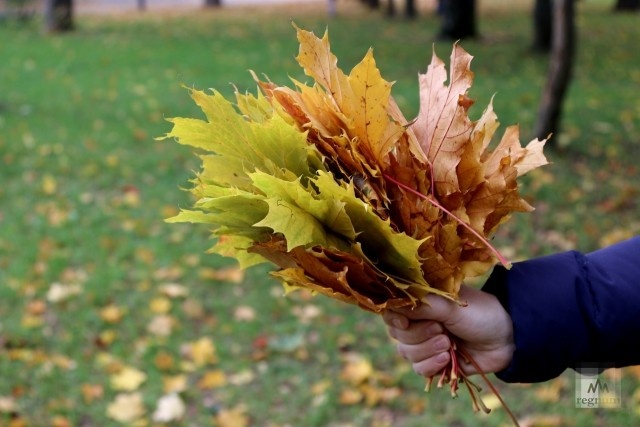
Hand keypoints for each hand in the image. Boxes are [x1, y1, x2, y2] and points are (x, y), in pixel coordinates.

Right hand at [383, 285, 514, 377]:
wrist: (506, 338)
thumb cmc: (480, 313)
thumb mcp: (450, 305)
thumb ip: (422, 305)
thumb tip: (393, 305)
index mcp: (420, 302)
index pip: (392, 311)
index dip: (394, 319)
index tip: (405, 323)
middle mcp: (419, 321)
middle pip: (397, 334)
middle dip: (419, 335)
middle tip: (441, 329)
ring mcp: (425, 342)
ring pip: (406, 352)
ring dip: (427, 350)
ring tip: (448, 344)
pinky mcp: (434, 362)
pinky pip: (419, 368)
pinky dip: (432, 365)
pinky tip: (448, 358)